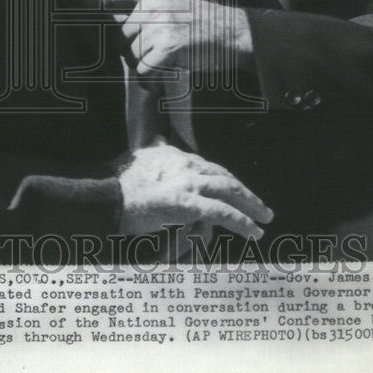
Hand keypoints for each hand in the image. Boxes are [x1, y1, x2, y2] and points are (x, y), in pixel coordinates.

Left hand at [101, 0, 252, 82]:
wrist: (236, 33)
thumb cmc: (205, 24)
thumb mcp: (174, 5)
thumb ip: (147, 12)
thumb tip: (116, 30)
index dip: (93, 1)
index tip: (78, 4)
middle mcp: (153, 7)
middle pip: (121, 36)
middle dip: (130, 51)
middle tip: (153, 56)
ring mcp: (160, 26)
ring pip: (132, 55)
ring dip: (144, 66)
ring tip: (165, 65)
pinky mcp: (168, 47)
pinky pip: (144, 70)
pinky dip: (150, 80)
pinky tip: (162, 79)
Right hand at [117, 140, 272, 239]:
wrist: (107, 196)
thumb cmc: (118, 183)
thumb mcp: (140, 158)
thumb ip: (154, 151)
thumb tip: (159, 140)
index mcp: (177, 156)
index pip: (210, 167)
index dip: (226, 180)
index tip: (236, 190)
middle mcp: (187, 165)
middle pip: (225, 177)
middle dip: (246, 192)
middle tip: (261, 206)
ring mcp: (189, 184)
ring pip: (230, 192)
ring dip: (251, 205)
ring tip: (265, 218)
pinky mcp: (188, 204)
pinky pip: (223, 214)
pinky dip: (242, 223)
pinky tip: (254, 232)